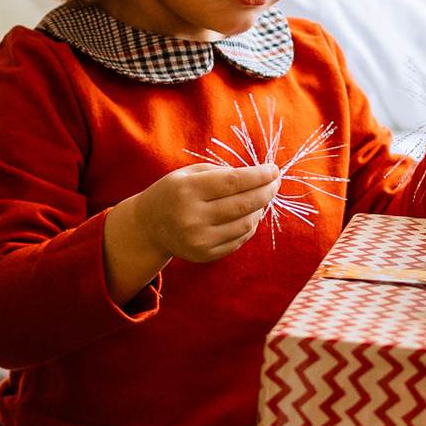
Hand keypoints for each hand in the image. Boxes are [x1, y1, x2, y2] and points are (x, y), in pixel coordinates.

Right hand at [103, 163, 278, 301]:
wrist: (149, 226)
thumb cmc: (175, 193)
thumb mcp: (189, 174)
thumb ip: (223, 173)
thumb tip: (260, 178)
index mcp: (187, 190)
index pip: (234, 182)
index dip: (258, 176)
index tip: (274, 170)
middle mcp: (192, 217)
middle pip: (244, 204)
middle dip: (266, 191)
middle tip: (275, 183)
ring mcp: (199, 240)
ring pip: (246, 224)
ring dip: (259, 209)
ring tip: (260, 198)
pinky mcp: (205, 255)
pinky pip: (239, 239)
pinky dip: (250, 225)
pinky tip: (249, 214)